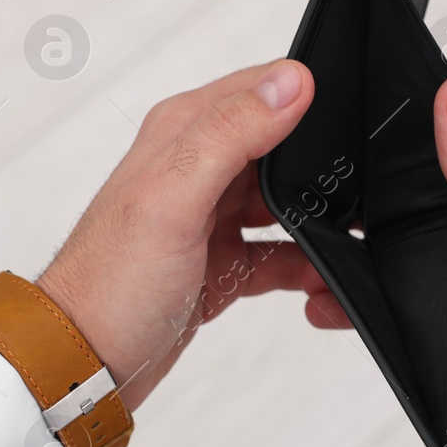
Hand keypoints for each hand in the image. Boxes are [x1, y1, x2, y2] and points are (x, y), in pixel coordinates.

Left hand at [36, 59, 336, 409]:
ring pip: (292, 206)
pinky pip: (284, 256)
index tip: (355, 128)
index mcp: (185, 131)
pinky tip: (325, 291)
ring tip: (352, 251)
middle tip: (364, 201)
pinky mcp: (223, 262)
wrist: (82, 365)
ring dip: (325, 228)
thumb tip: (290, 81)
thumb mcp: (172, 198)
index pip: (265, 88)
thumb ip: (230, 134)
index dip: (313, 101)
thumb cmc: (109, 284)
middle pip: (288, 150)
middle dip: (329, 173)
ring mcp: (213, 217)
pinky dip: (310, 272)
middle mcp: (200, 167)